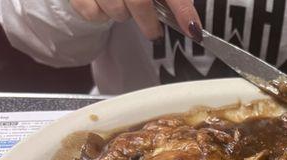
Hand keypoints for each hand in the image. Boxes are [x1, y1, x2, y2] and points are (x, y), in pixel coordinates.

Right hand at [69, 0, 200, 39]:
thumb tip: (190, 22)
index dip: (182, 10)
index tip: (193, 30)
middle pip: (139, 1)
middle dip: (149, 22)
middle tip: (154, 30)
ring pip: (116, 10)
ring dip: (122, 14)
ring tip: (122, 4)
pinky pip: (92, 13)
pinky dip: (99, 15)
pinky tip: (103, 3)